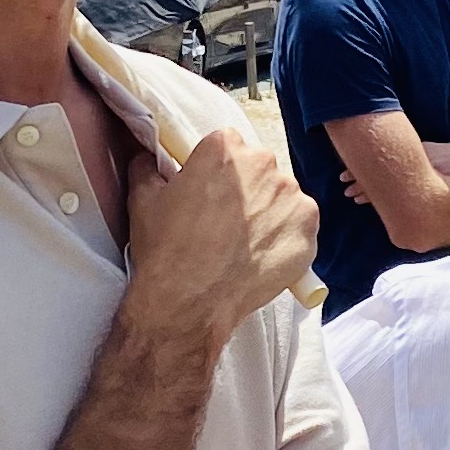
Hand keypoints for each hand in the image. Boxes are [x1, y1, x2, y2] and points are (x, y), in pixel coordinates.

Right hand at [120, 126, 316, 350]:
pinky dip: (285, 238)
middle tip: (226, 220)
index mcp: (224, 150)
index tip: (211, 190)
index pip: (229, 145)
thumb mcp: (143, 199)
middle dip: (246, 188)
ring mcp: (291, 198)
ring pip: (281, 197)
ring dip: (268, 212)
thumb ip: (147, 166)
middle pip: (259, 168)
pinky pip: (299, 226)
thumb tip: (148, 157)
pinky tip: (262, 255)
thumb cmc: (166, 251)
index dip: (218, 170)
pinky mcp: (307, 230)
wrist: (189, 303)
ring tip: (243, 242)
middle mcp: (263, 165)